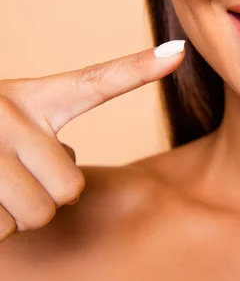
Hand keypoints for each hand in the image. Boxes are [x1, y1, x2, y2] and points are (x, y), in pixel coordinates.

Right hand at [0, 39, 185, 240]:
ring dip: (13, 215)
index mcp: (32, 97)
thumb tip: (71, 163)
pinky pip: (0, 229)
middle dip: (45, 197)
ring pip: (36, 215)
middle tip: (12, 179)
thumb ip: (44, 136)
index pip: (96, 82)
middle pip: (70, 189)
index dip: (138, 68)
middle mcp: (11, 111)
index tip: (180, 51)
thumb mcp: (10, 122)